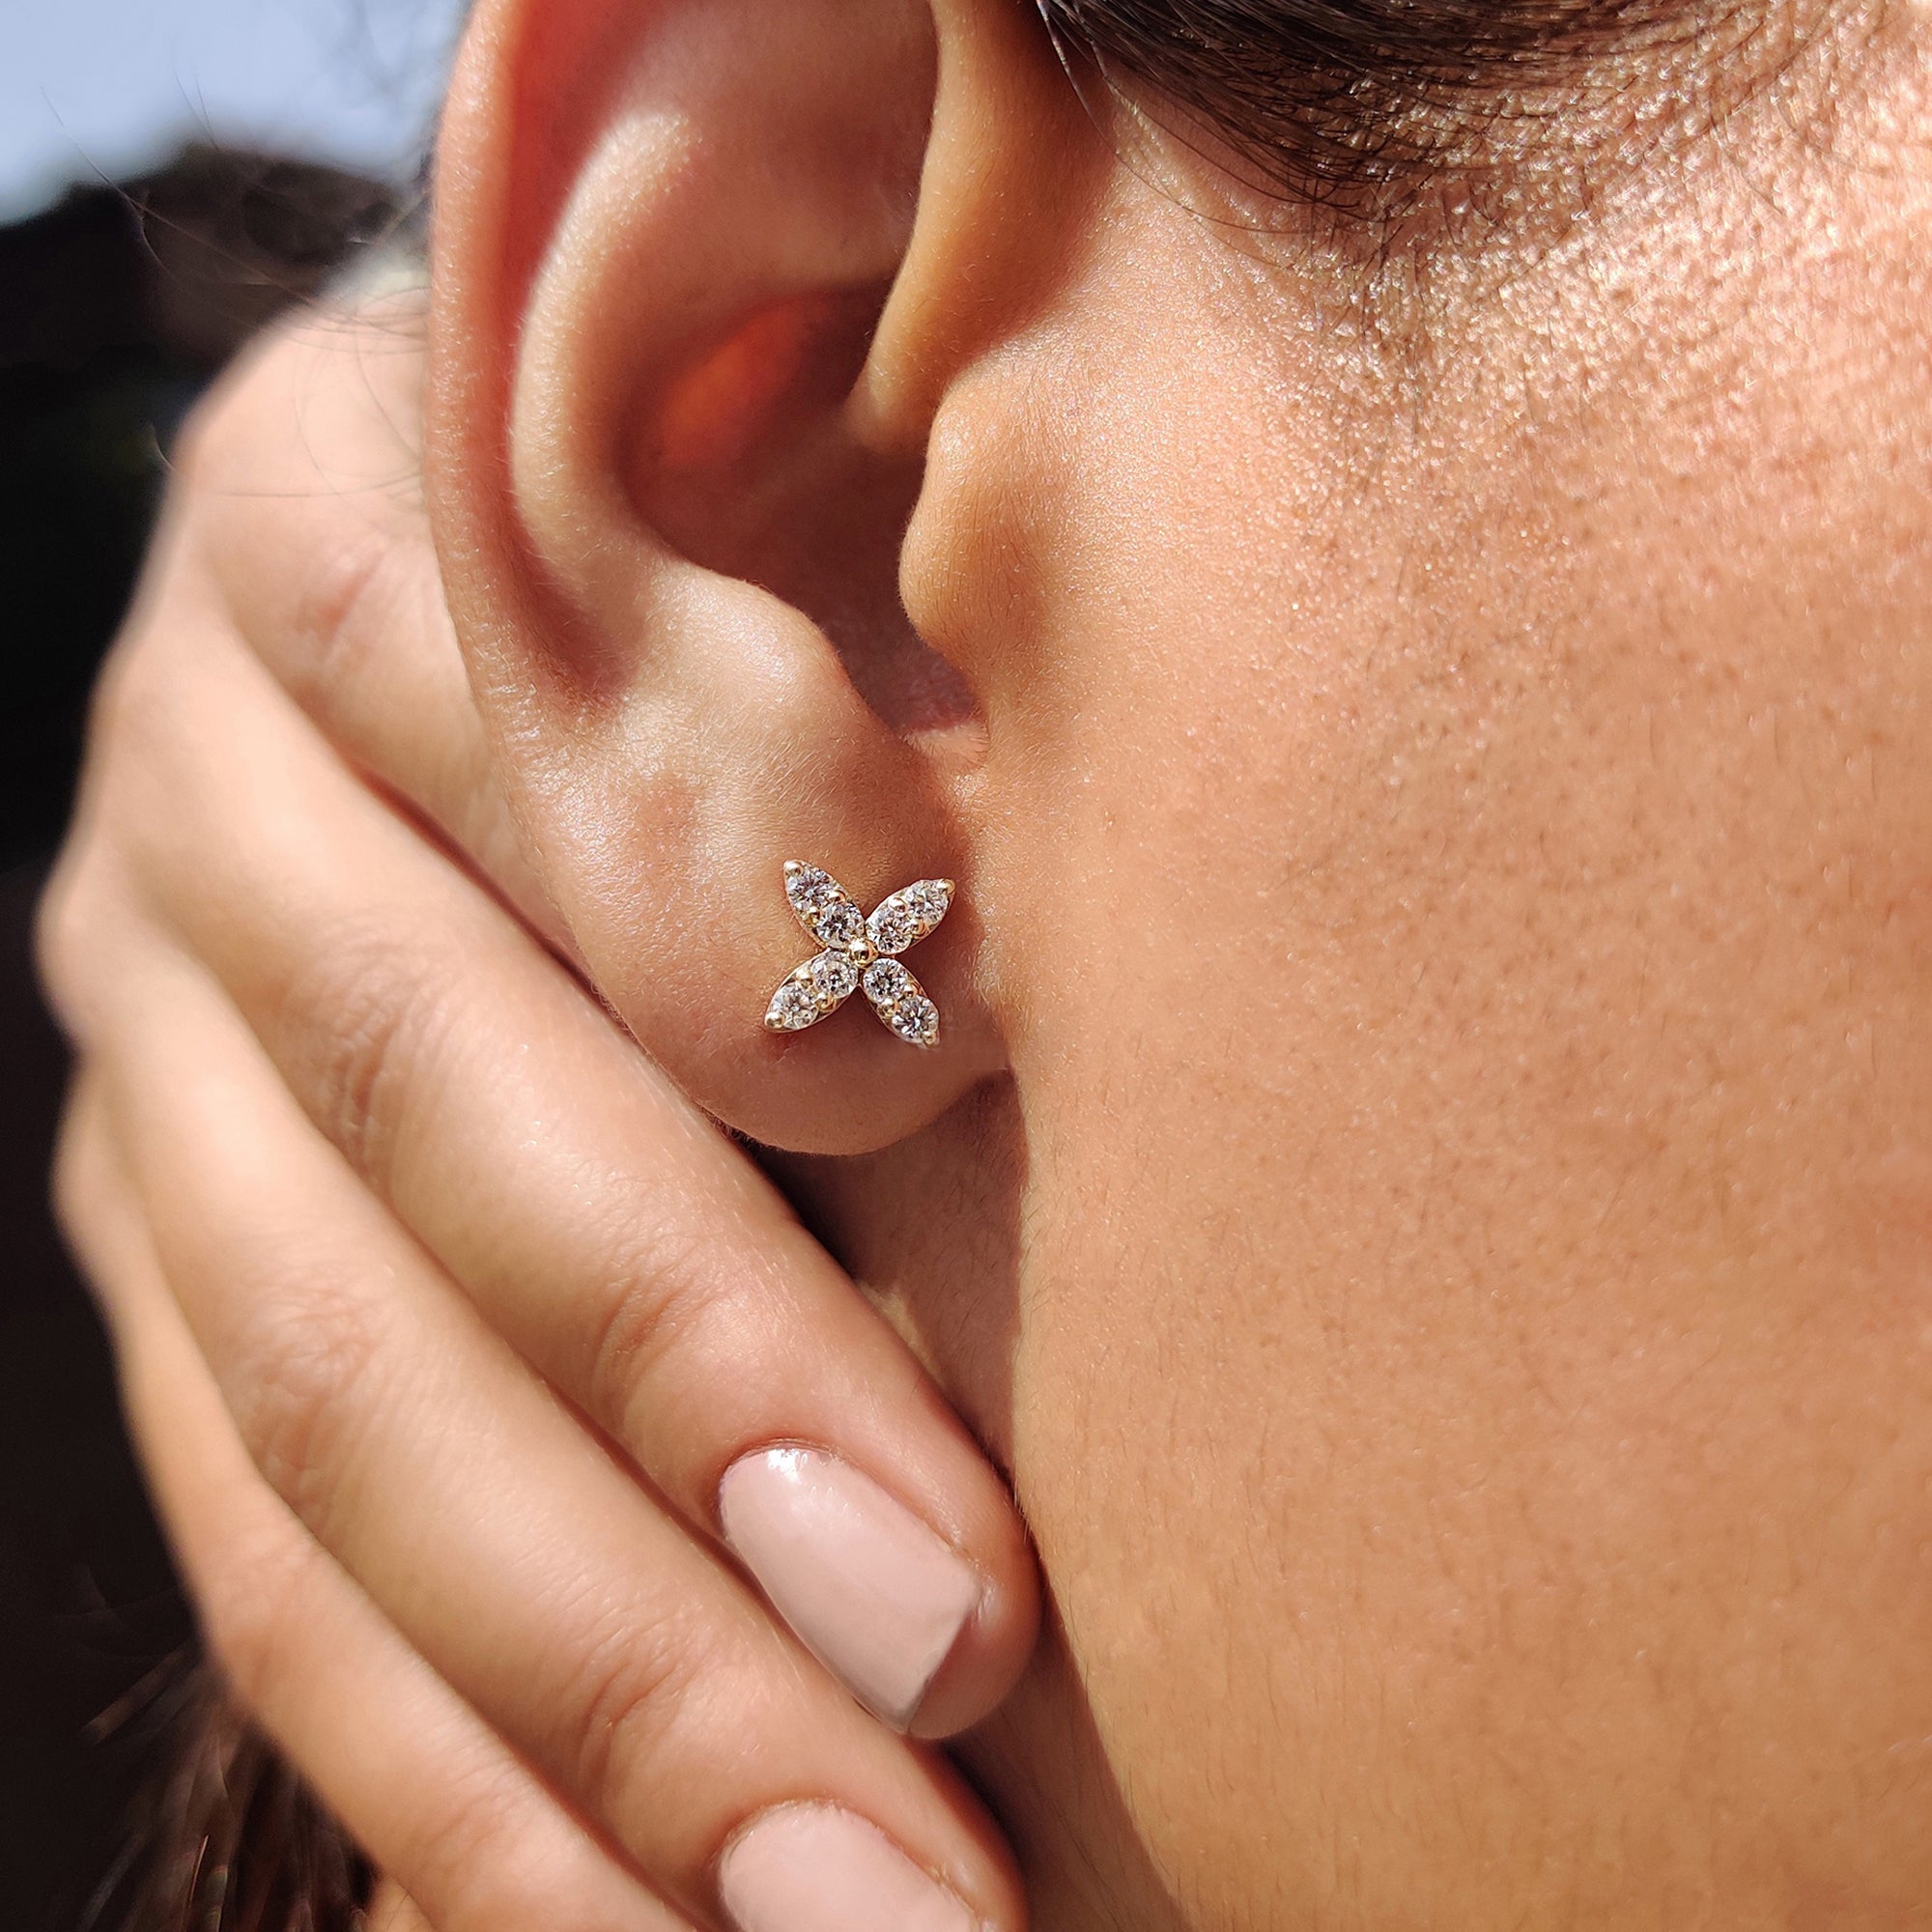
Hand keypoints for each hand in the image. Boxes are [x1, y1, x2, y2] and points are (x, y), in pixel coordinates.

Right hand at [41, 286, 1036, 1931]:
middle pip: (417, 1113)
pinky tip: (654, 1919)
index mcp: (328, 526)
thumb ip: (805, 625)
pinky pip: (264, 1558)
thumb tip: (951, 946)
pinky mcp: (177, 1262)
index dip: (713, 921)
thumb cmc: (731, 491)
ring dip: (594, 1680)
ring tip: (870, 1897)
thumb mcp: (765, 474)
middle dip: (684, 1398)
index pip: (497, 707)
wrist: (505, 544)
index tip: (949, 1100)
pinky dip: (456, 1772)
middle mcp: (205, 804)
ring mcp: (159, 1065)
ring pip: (326, 1404)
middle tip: (959, 1640)